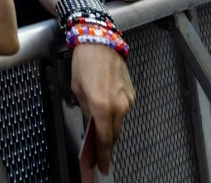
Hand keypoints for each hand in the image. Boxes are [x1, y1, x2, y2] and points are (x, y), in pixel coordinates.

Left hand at [71, 43, 134, 174]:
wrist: (101, 42)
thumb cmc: (84, 64)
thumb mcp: (77, 90)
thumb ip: (86, 110)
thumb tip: (92, 122)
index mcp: (102, 107)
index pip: (104, 139)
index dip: (103, 156)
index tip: (103, 167)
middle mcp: (119, 107)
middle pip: (114, 134)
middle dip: (106, 144)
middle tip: (98, 153)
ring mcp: (128, 101)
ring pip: (119, 123)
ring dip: (110, 128)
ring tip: (100, 130)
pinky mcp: (132, 94)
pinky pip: (123, 111)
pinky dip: (115, 115)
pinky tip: (106, 111)